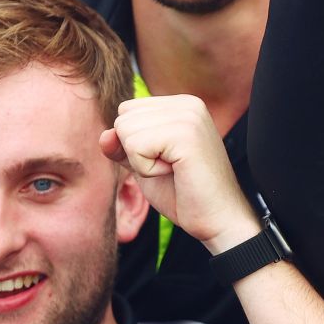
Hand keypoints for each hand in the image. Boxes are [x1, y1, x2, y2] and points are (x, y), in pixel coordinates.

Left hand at [100, 96, 256, 251]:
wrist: (218, 219)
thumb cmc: (184, 194)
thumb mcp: (144, 165)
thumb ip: (123, 146)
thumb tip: (105, 135)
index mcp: (181, 105)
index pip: (127, 111)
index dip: (134, 144)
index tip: (167, 160)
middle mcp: (187, 104)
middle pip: (123, 118)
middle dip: (135, 151)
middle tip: (170, 168)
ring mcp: (189, 116)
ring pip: (125, 131)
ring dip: (141, 162)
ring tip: (173, 171)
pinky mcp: (186, 134)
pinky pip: (136, 147)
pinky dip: (146, 169)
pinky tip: (175, 173)